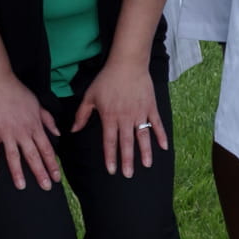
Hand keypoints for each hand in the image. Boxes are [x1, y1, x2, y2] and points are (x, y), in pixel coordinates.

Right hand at [0, 76, 63, 189]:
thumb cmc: (18, 93)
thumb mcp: (38, 105)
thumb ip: (48, 120)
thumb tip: (58, 133)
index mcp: (35, 126)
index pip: (47, 149)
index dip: (52, 164)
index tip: (57, 177)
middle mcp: (23, 132)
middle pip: (33, 156)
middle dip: (41, 173)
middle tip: (46, 187)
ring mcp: (7, 133)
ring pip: (14, 157)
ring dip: (18, 172)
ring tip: (21, 187)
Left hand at [69, 62, 163, 178]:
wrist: (127, 64)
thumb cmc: (106, 79)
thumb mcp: (90, 96)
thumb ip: (81, 115)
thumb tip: (73, 130)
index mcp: (109, 117)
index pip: (109, 141)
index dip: (110, 157)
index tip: (111, 170)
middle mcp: (125, 118)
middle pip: (126, 143)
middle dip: (127, 160)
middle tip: (128, 174)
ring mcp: (140, 113)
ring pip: (143, 136)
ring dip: (145, 151)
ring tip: (146, 165)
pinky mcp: (150, 107)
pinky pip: (156, 124)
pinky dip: (161, 135)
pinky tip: (164, 147)